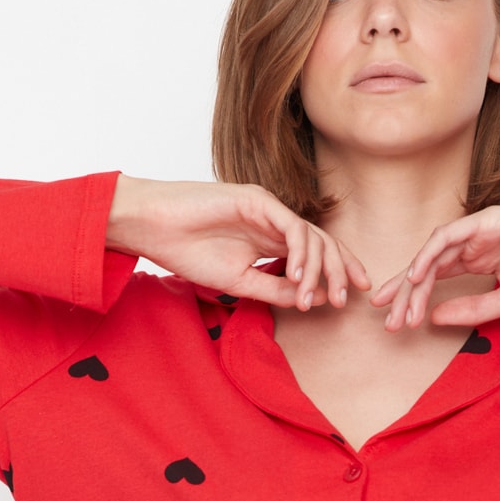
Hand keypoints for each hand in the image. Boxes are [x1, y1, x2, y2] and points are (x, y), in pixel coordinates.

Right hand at [106, 176, 372, 308]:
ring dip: (320, 268)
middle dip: (339, 272)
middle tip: (343, 300)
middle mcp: (274, 221)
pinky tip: (298, 276)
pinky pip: (292, 226)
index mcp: (270, 239)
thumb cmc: (187, 252)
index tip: (347, 298)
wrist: (152, 227)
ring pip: (312, 235)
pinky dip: (300, 252)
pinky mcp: (258, 199)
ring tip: (317, 296)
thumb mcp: (239, 283)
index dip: (336, 273)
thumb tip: (313, 300)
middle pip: (322, 243)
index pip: (315, 253)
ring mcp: (268, 208)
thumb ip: (275, 290)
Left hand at [369, 196, 499, 329]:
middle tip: (384, 319)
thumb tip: (433, 319)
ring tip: (399, 307)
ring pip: (434, 253)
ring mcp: (480, 228)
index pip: (438, 278)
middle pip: (428, 266)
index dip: (414, 298)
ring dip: (413, 280)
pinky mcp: (489, 219)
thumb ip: (471, 309)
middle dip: (404, 292)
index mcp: (481, 259)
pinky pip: (450, 237)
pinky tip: (417, 277)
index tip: (396, 323)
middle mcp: (475, 242)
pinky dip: (430, 255)